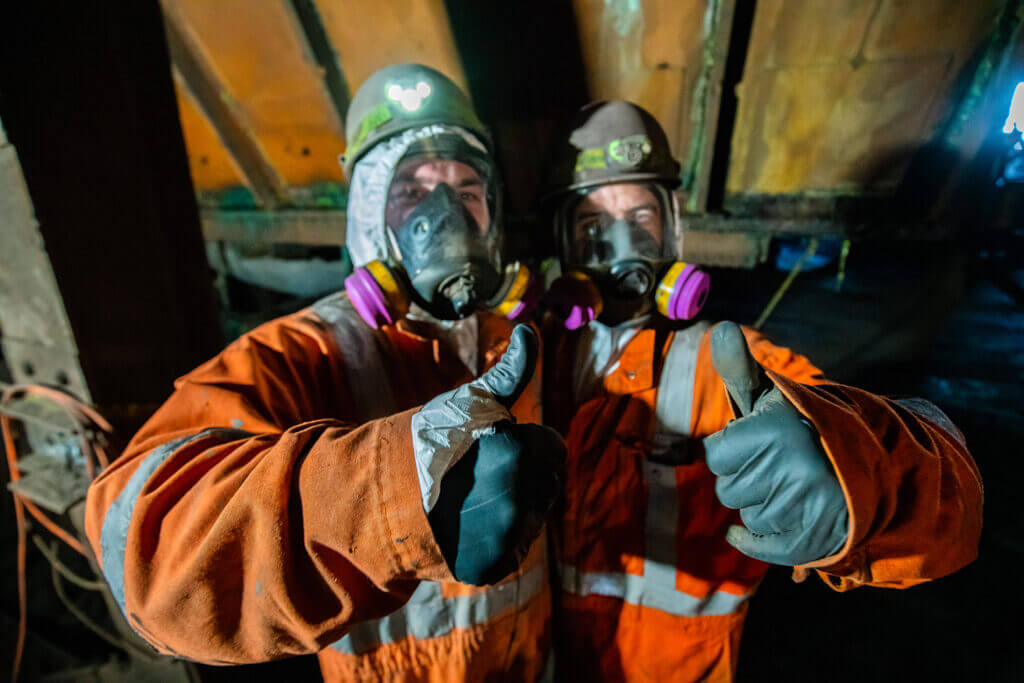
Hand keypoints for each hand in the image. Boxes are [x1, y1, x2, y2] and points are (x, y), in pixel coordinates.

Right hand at [418, 325, 565, 584]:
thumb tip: (528, 330)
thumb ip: (509, 370)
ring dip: (514, 507)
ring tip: (469, 498)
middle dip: (521, 473)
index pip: (552, 445)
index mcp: (517, 453)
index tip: (487, 443)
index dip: (520, 440)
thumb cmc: (425, 440)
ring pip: (536, 515)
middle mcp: (517, 500)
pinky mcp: (493, 567)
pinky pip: (517, 548)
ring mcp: (505, 538)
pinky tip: (466, 525)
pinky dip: (497, 540)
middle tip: (476, 471)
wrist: (373, 496)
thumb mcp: (468, 400)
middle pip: (548, 481)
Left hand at [702, 322, 847, 565]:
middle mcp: (793, 465)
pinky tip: (777, 521)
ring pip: (748, 517)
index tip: (763, 442)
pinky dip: (759, 541)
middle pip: (728, 490)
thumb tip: (720, 328)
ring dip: (764, 506)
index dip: (733, 451)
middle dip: (747, 480)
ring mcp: (808, 505)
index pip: (716, 455)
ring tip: (796, 487)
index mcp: (776, 427)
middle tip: (783, 466)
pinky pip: (763, 546)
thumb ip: (739, 368)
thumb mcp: (771, 397)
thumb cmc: (801, 429)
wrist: (868, 465)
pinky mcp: (818, 538)